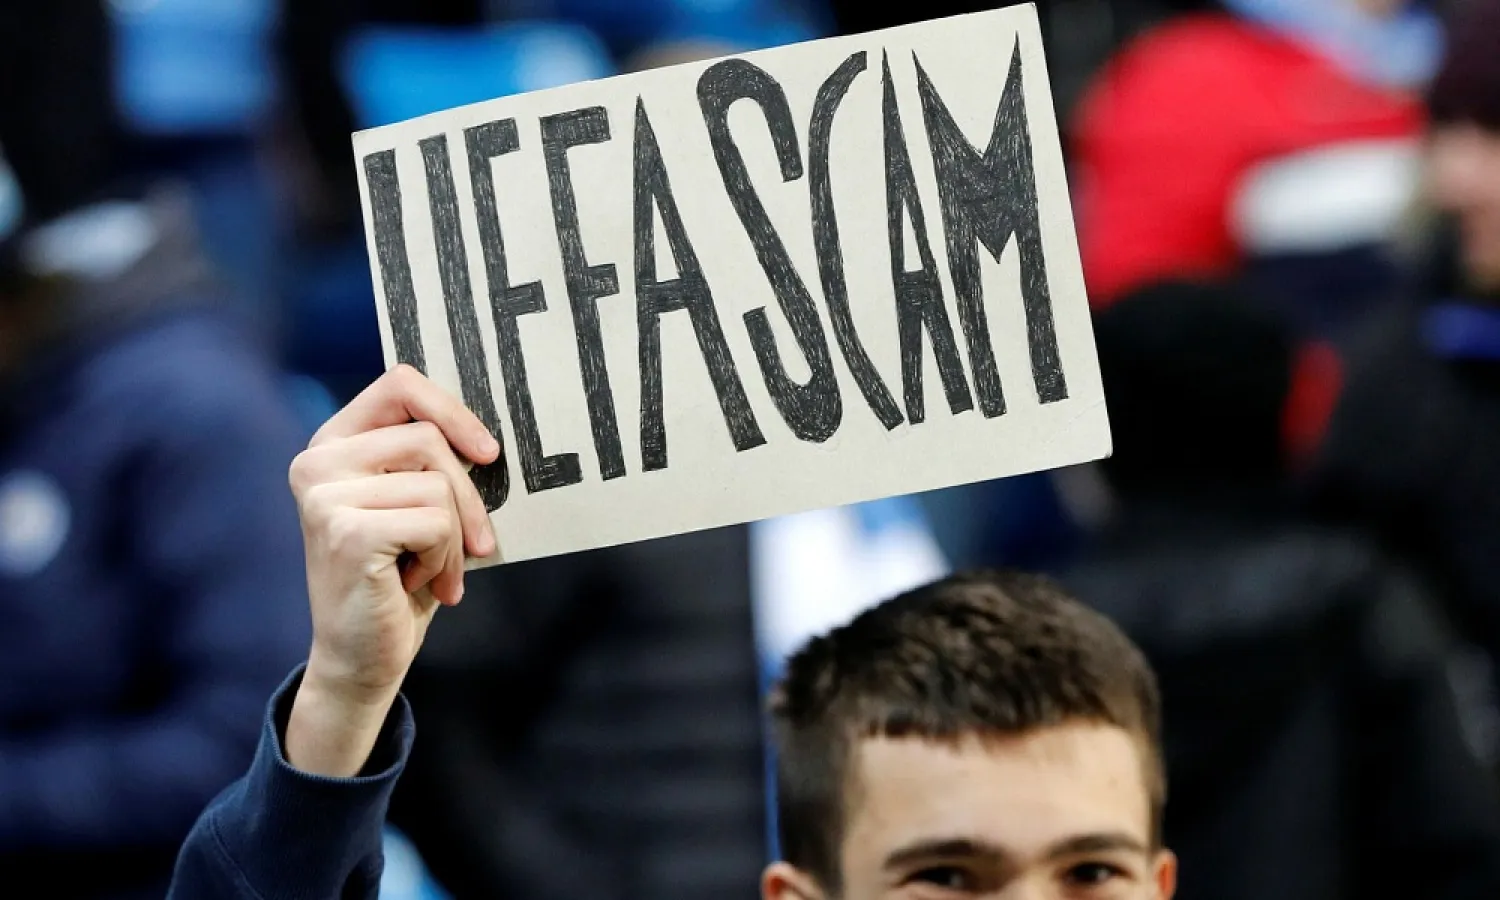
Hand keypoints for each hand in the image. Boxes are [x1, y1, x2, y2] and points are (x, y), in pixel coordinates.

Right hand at [284, 365, 499, 774]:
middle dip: (468, 497)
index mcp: (333, 443)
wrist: (362, 658)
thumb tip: (487, 432)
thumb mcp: (416, 506)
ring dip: (454, 538)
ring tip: (430, 571)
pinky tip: (416, 584)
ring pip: (438, 485)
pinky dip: (444, 560)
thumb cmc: (397, 579)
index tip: (487, 452)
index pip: (400, 383)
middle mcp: (317, 461)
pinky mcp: (344, 530)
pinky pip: (435, 522)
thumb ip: (432, 461)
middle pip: (429, 438)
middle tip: (475, 545)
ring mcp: (324, 494)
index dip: (453, 410)